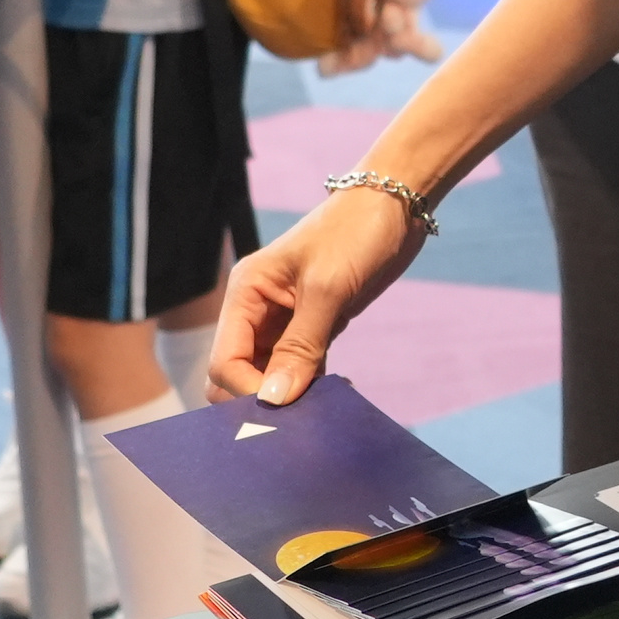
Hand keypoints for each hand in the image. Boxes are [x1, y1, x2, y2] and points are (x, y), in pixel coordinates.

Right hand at [209, 185, 430, 404]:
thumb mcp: (327, 288)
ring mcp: (283, 322)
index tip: (285, 409)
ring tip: (326, 404)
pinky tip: (340, 391)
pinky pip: (299, 370)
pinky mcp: (312, 328)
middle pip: (236, 375)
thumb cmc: (356, 232)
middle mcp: (256, 310)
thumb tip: (273, 400)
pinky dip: (311, 386)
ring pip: (268, 377)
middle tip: (304, 412)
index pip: (223, 362)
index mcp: (245, 293)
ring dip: (290, 396)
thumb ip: (300, 346)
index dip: (246, 391)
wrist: (395, 206)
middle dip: (262, 398)